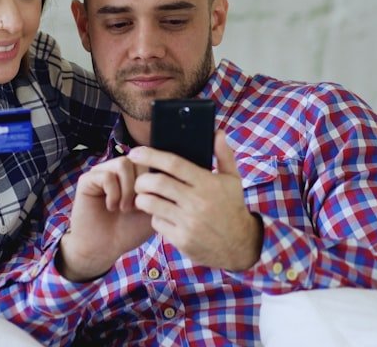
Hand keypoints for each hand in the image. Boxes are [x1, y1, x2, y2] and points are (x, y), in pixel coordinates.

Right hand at [58, 156, 153, 281]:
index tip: (150, 205)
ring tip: (124, 208)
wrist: (105, 248)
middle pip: (139, 160)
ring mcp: (102, 171)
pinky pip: (107, 176)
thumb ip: (161, 192)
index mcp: (134, 173)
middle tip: (136, 208)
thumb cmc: (129, 230)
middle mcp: (118, 169)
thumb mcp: (153, 210)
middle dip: (142, 185)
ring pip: (123, 163)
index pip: (152, 161)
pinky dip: (113, 194)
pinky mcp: (87, 179)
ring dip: (127, 189)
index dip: (154, 182)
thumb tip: (166, 175)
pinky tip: (111, 207)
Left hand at [128, 131, 262, 270]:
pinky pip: (157, 223)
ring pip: (151, 204)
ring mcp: (189, 222)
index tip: (135, 152)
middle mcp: (197, 202)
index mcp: (207, 183)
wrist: (240, 245)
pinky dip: (155, 217)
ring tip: (145, 196)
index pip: (174, 163)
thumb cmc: (232, 208)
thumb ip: (224, 155)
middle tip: (139, 180)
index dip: (150, 155)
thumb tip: (217, 132)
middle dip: (141, 179)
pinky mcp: (183, 239)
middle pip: (157, 183)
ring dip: (142, 198)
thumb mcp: (233, 180)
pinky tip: (161, 215)